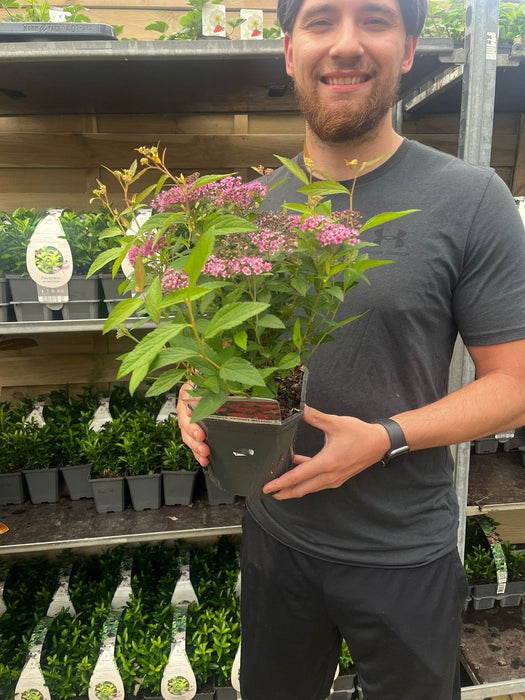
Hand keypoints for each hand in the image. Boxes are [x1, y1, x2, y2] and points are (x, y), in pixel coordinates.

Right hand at [176, 382, 210, 466]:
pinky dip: (197, 452)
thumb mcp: (213, 376)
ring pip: (187, 435)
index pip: (185, 400)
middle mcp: (185, 406)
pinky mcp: (195, 430)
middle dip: (192, 432)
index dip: (188, 409)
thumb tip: (214, 368)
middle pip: (184, 421)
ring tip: (204, 453)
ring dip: (195, 446)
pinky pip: (193, 442)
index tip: (192, 414)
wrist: (216, 381)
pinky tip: (204, 460)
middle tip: (201, 438)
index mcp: (188, 391)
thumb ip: (211, 377)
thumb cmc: (213, 379)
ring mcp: (189, 420)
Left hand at [262, 405, 390, 498]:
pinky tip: (296, 464)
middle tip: (267, 492)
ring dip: (293, 487)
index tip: (267, 488)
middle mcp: (329, 476)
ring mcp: (334, 479)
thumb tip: (299, 408)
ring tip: (278, 484)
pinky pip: (316, 482)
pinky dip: (305, 478)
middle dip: (282, 492)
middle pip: (300, 489)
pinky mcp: (337, 478)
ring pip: (308, 488)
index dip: (280, 483)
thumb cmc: (359, 434)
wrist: (379, 443)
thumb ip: (315, 417)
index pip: (298, 477)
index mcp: (326, 463)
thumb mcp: (335, 423)